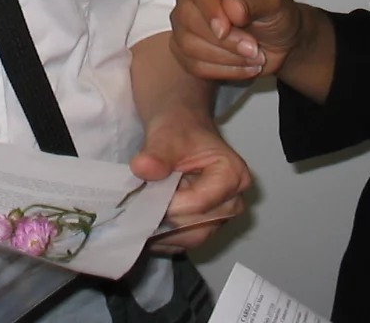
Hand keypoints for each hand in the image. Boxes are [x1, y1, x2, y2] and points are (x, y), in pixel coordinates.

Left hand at [130, 108, 249, 253]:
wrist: (180, 127)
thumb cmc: (179, 128)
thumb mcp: (166, 134)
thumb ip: (157, 153)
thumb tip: (143, 168)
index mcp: (233, 174)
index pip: (200, 202)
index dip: (169, 204)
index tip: (143, 197)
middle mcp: (233, 200)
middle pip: (199, 226)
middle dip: (166, 221)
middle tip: (136, 212)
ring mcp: (221, 216)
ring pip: (192, 239)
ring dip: (163, 233)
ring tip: (138, 221)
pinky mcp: (206, 225)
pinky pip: (185, 241)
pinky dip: (164, 238)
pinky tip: (144, 227)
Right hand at [169, 0, 304, 80]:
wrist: (276, 38)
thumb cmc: (273, 10)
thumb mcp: (274, 0)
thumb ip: (254, 0)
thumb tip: (232, 9)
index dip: (209, 8)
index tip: (225, 29)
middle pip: (187, 16)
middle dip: (224, 40)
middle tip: (254, 48)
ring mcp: (182, 17)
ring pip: (187, 43)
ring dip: (226, 58)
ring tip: (253, 57)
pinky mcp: (181, 44)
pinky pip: (191, 63)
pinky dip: (221, 71)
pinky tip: (243, 67)